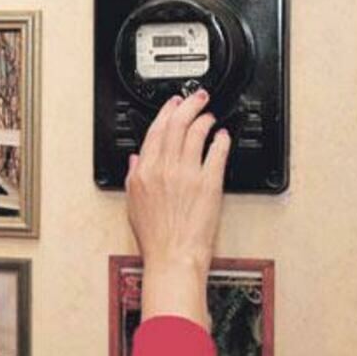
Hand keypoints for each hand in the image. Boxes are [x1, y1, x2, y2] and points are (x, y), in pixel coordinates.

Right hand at [126, 90, 230, 328]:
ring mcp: (187, 174)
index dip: (166, 112)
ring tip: (210, 116)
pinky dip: (220, 140)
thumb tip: (135, 159)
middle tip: (197, 98)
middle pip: (177, 124)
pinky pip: (217, 153)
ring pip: (196, 133)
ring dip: (205, 119)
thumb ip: (133, 176)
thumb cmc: (155, 238)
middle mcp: (165, 169)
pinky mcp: (209, 184)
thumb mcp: (133, 204)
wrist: (173, 257)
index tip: (173, 105)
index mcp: (144, 172)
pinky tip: (222, 136)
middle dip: (188, 105)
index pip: (155, 131)